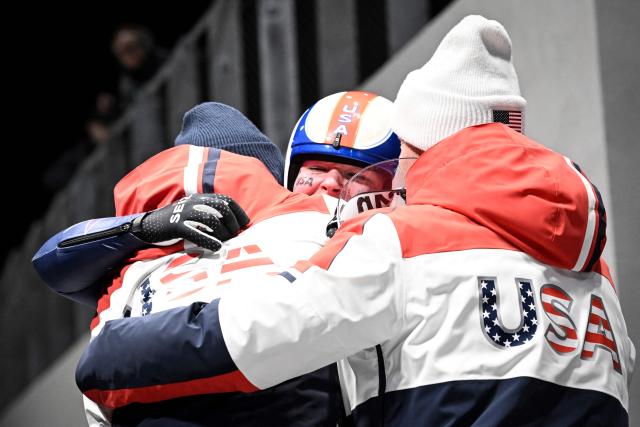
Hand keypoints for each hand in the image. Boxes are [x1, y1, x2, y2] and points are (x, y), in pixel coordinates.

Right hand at [132, 194, 248, 251]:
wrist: (147, 226)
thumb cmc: (174, 223)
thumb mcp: (192, 213)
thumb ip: (209, 214)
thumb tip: (232, 225)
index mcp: (199, 198)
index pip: (225, 200)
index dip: (238, 211)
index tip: (245, 223)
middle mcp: (193, 203)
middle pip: (221, 207)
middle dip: (233, 221)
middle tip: (236, 234)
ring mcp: (184, 213)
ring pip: (211, 219)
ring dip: (223, 231)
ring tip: (227, 241)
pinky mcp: (176, 226)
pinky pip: (195, 232)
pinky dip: (208, 240)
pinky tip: (217, 247)